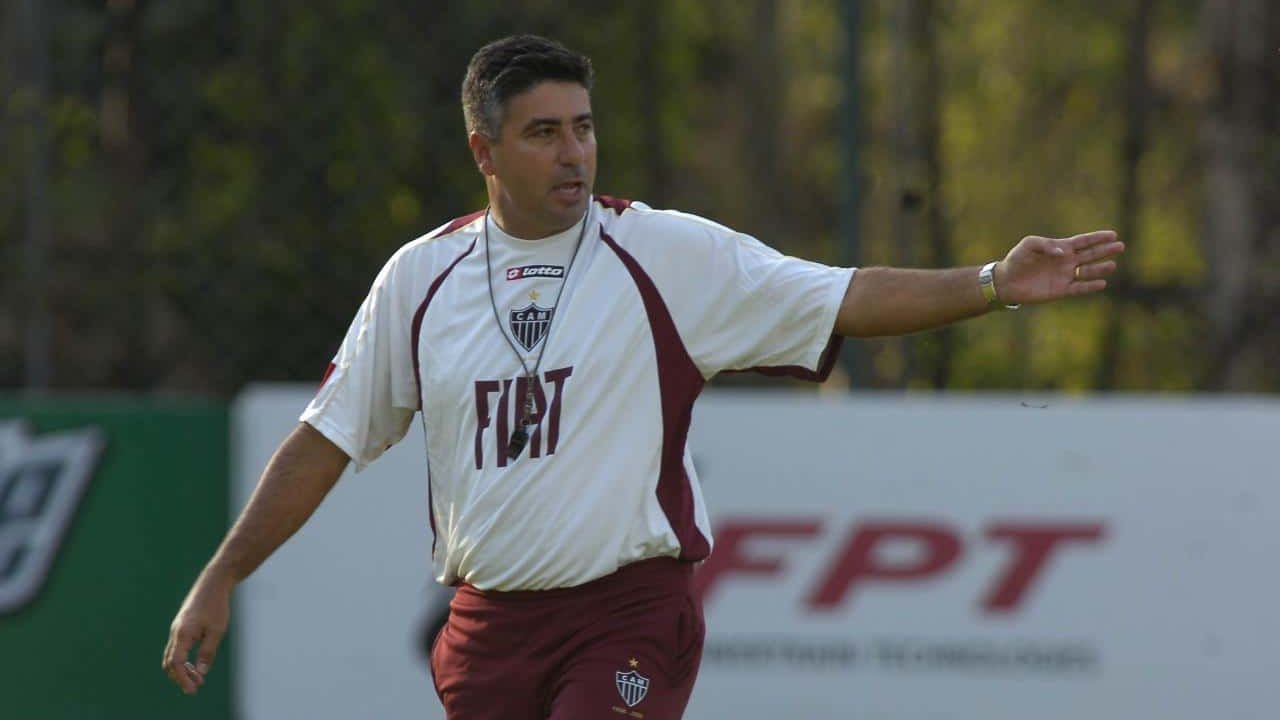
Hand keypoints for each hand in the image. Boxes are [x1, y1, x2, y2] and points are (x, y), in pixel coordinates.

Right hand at [161, 573, 232, 694]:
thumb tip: (200, 673)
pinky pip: (176, 649)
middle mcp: (175, 632)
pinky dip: (182, 660)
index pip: (176, 663)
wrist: (212, 584)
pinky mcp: (181, 627)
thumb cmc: (216, 605)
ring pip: (172, 656)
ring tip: (198, 678)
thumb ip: (207, 652)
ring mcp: (176, 629)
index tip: (193, 690)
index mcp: (183, 634)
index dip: (183, 679)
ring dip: (181, 669)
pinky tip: (194, 664)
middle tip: (197, 686)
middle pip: (170, 662)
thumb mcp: (217, 631)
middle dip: (180, 677)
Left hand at [994, 230, 1123, 304]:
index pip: (1083, 241)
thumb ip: (1046, 244)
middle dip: (1105, 250)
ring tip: (1112, 265)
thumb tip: (1064, 252)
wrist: (1006, 281)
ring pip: (1087, 271)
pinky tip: (1102, 283)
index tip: (1113, 234)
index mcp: (1060, 248)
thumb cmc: (1016, 259)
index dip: (1098, 238)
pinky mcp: (1061, 290)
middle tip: (1120, 246)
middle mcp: (1066, 261)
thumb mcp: (1029, 245)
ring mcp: (1064, 276)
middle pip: (1090, 255)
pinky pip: (1079, 288)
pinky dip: (1090, 286)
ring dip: (1100, 268)